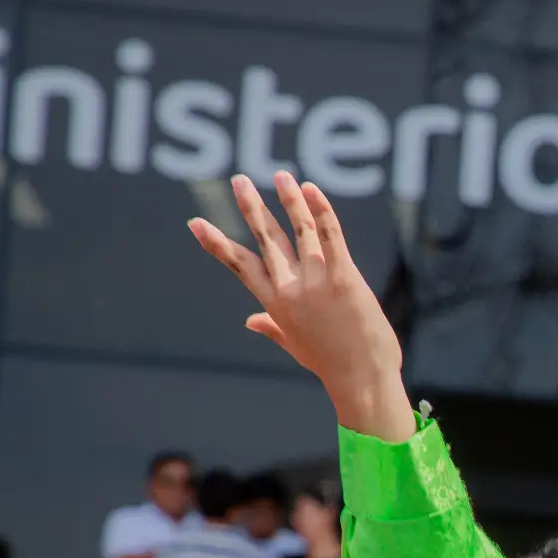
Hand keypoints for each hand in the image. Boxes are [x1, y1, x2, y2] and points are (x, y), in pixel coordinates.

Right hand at [188, 173, 414, 440]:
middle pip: (266, 240)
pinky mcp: (344, 278)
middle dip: (251, 207)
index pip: (241, 265)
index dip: (218, 244)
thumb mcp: (297, 346)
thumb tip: (250, 321)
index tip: (195, 223)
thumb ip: (272, 328)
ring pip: (299, 230)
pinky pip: (330, 236)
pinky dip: (321, 211)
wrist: (362, 382)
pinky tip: (312, 190)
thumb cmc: (334, 366)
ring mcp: (316, 282)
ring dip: (289, 200)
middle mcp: (290, 289)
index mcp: (275, 305)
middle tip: (238, 181)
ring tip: (281, 175)